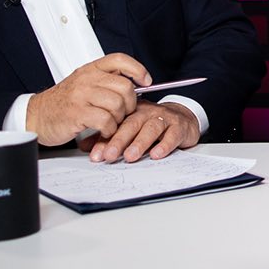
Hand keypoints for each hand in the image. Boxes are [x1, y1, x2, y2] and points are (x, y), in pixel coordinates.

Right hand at [25, 53, 149, 146]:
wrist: (36, 116)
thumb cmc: (62, 103)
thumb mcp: (83, 84)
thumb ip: (105, 82)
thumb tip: (135, 86)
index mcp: (90, 70)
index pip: (119, 60)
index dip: (137, 69)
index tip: (145, 81)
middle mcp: (87, 79)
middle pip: (125, 86)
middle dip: (130, 103)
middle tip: (124, 112)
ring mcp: (81, 95)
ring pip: (117, 104)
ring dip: (119, 118)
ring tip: (111, 122)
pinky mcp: (77, 113)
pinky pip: (106, 120)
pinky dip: (110, 129)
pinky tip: (104, 130)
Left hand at [81, 101, 199, 163]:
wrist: (183, 119)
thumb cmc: (153, 125)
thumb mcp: (130, 129)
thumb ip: (108, 137)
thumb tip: (85, 147)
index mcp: (132, 111)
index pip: (116, 124)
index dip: (105, 140)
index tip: (96, 156)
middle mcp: (147, 112)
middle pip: (131, 124)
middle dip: (119, 141)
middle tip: (109, 156)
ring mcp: (164, 118)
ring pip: (151, 128)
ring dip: (140, 143)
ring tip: (130, 156)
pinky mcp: (179, 126)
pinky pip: (172, 135)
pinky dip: (165, 145)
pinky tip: (157, 154)